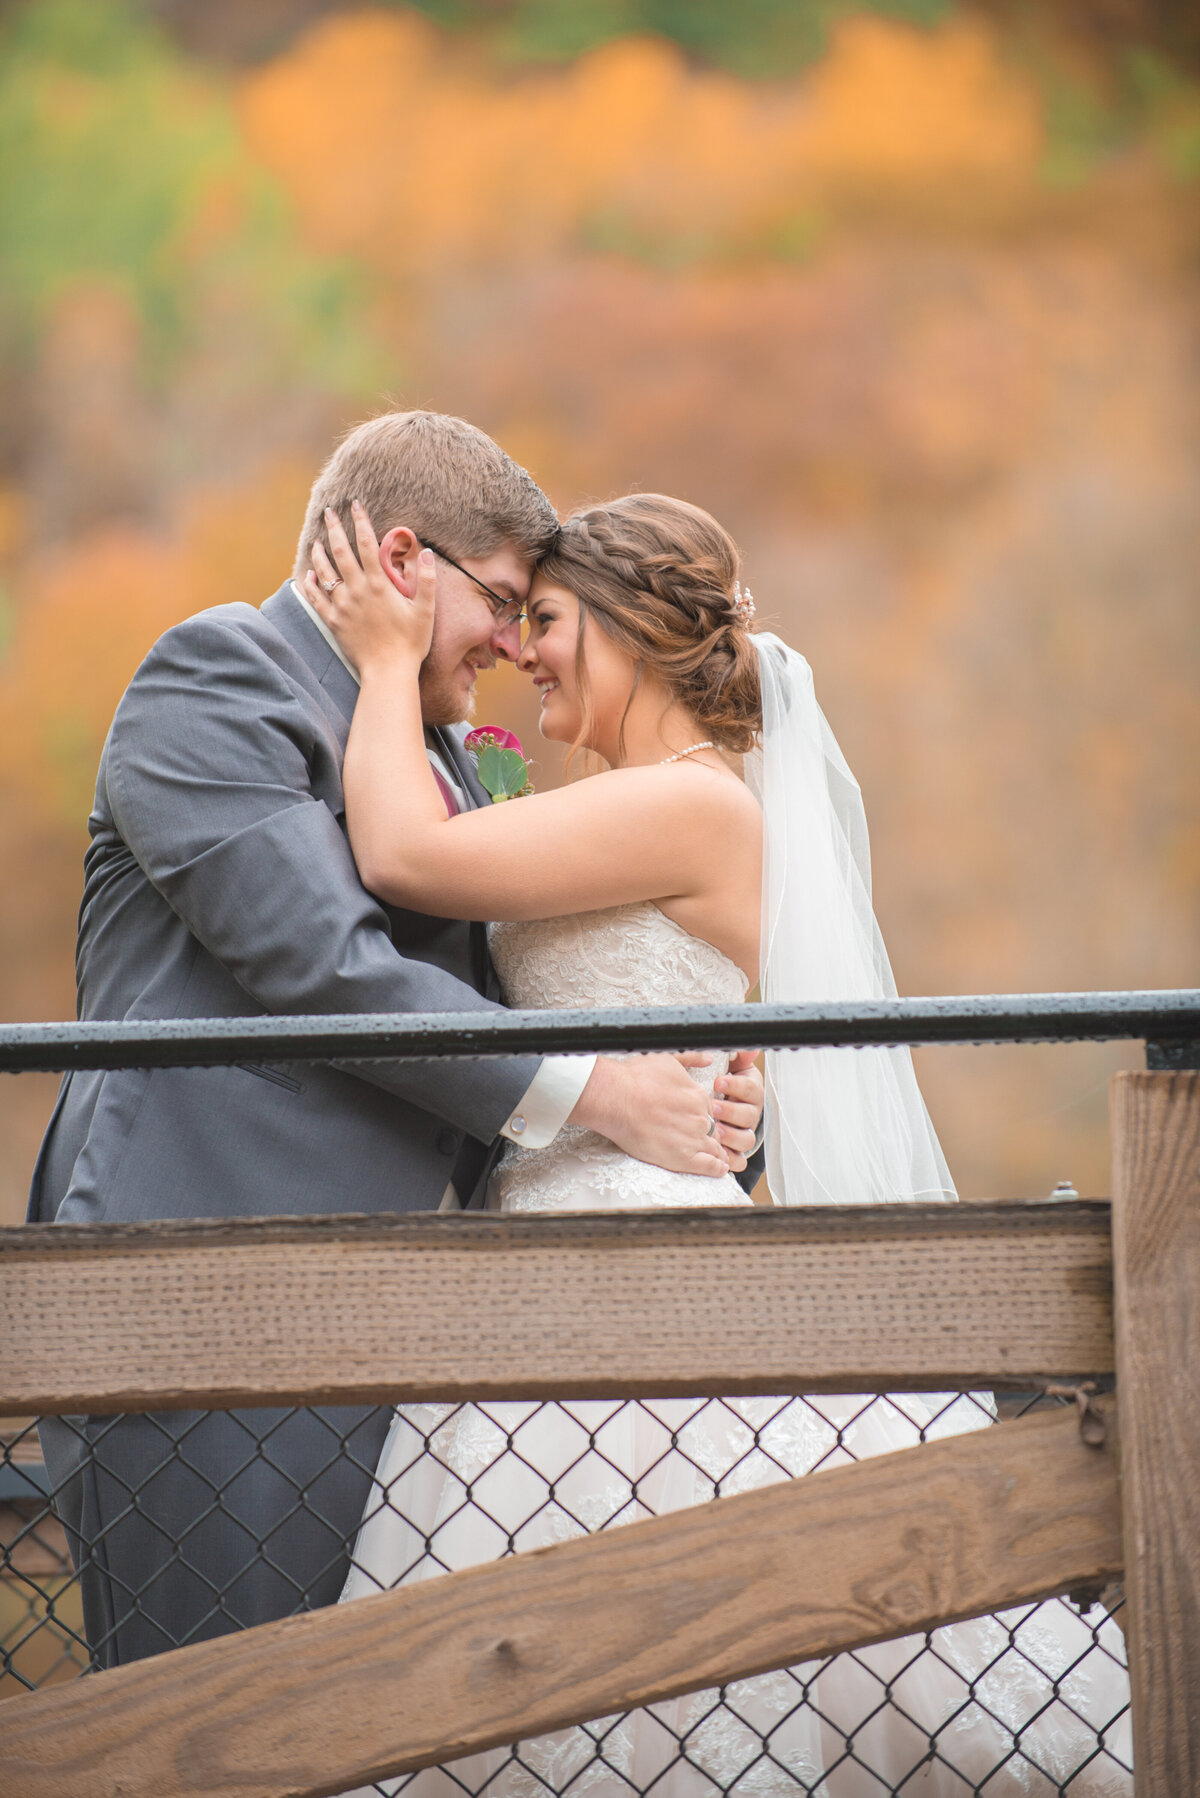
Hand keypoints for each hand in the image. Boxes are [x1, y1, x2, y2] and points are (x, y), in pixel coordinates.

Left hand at [304, 502, 435, 672]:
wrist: (388, 672)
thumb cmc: (411, 643)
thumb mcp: (425, 611)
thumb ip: (426, 580)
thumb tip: (427, 552)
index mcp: (379, 585)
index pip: (367, 544)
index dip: (361, 522)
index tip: (356, 504)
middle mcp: (357, 591)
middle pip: (341, 552)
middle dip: (334, 529)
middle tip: (329, 513)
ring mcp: (342, 606)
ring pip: (325, 572)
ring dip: (319, 553)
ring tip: (316, 540)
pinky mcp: (334, 622)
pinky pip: (316, 599)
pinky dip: (310, 585)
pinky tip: (308, 575)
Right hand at [570, 1055, 728, 1179]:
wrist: (615, 1098)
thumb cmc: (634, 1077)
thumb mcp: (667, 1059)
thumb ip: (691, 1058)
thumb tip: (707, 1057)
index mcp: (697, 1095)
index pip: (707, 1109)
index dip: (699, 1114)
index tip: (690, 1118)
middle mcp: (699, 1117)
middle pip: (710, 1128)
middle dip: (704, 1131)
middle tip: (692, 1136)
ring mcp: (692, 1138)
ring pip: (713, 1147)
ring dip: (716, 1151)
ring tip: (718, 1157)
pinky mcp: (682, 1158)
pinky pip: (709, 1166)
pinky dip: (717, 1168)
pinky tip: (719, 1168)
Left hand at [708, 1050, 763, 1173]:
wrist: (715, 1103)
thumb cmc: (719, 1082)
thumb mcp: (729, 1065)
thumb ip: (737, 1055)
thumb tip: (749, 1048)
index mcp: (750, 1091)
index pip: (751, 1089)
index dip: (736, 1086)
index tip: (718, 1081)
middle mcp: (750, 1113)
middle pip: (749, 1116)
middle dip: (731, 1111)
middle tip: (713, 1107)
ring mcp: (743, 1133)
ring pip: (746, 1140)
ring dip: (731, 1136)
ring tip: (715, 1130)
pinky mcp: (735, 1151)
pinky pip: (739, 1161)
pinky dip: (730, 1159)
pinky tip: (718, 1154)